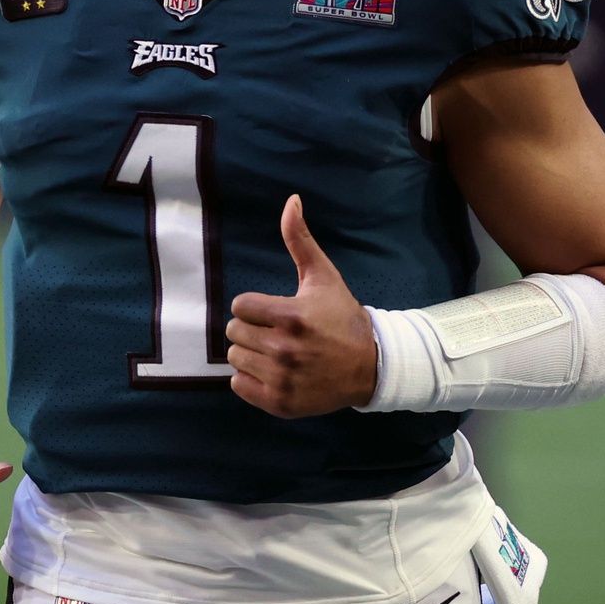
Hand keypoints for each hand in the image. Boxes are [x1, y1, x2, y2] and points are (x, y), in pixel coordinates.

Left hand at [225, 195, 377, 418]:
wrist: (370, 366)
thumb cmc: (342, 318)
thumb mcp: (323, 277)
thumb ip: (300, 240)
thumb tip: (291, 200)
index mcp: (291, 316)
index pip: (240, 306)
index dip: (254, 306)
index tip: (273, 311)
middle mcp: (283, 349)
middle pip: (234, 332)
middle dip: (251, 328)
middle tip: (275, 331)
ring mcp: (281, 378)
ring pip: (235, 358)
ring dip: (250, 353)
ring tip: (276, 351)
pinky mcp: (279, 402)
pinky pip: (238, 386)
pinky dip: (250, 379)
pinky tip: (273, 371)